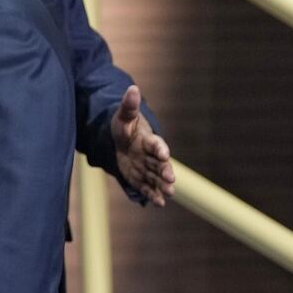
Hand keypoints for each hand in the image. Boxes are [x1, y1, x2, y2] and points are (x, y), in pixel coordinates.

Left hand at [110, 85, 175, 205]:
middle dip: (166, 171)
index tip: (164, 154)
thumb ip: (129, 105)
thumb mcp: (123, 116)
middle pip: (161, 165)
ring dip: (163, 186)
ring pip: (157, 178)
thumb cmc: (124, 127)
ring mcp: (148, 169)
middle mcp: (152, 156)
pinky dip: (154, 195)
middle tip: (171, 179)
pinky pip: (148, 188)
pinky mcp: (141, 179)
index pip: (156, 144)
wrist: (121, 142)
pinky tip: (160, 203)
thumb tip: (133, 88)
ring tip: (169, 193)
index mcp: (149, 140)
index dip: (160, 149)